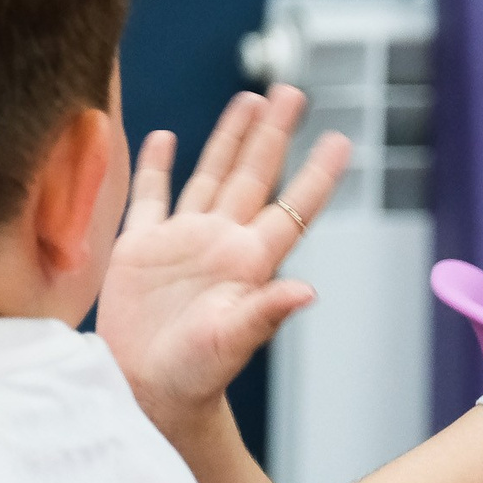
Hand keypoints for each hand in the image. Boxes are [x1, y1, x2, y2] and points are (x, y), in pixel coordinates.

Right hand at [96, 88, 350, 435]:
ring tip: (249, 99)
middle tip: (294, 91)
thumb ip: (266, 312)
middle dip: (274, 132)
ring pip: (210, 174)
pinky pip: (150, 197)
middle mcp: (221, 242)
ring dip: (229, 137)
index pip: (292, 206)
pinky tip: (166, 136)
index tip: (341, 139)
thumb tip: (307, 291)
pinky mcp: (140, 249)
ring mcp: (182, 241)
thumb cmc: (195, 375)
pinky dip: (156, 166)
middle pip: (255, 174)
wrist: (145, 391)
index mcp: (249, 261)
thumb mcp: (231, 343)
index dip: (317, 172)